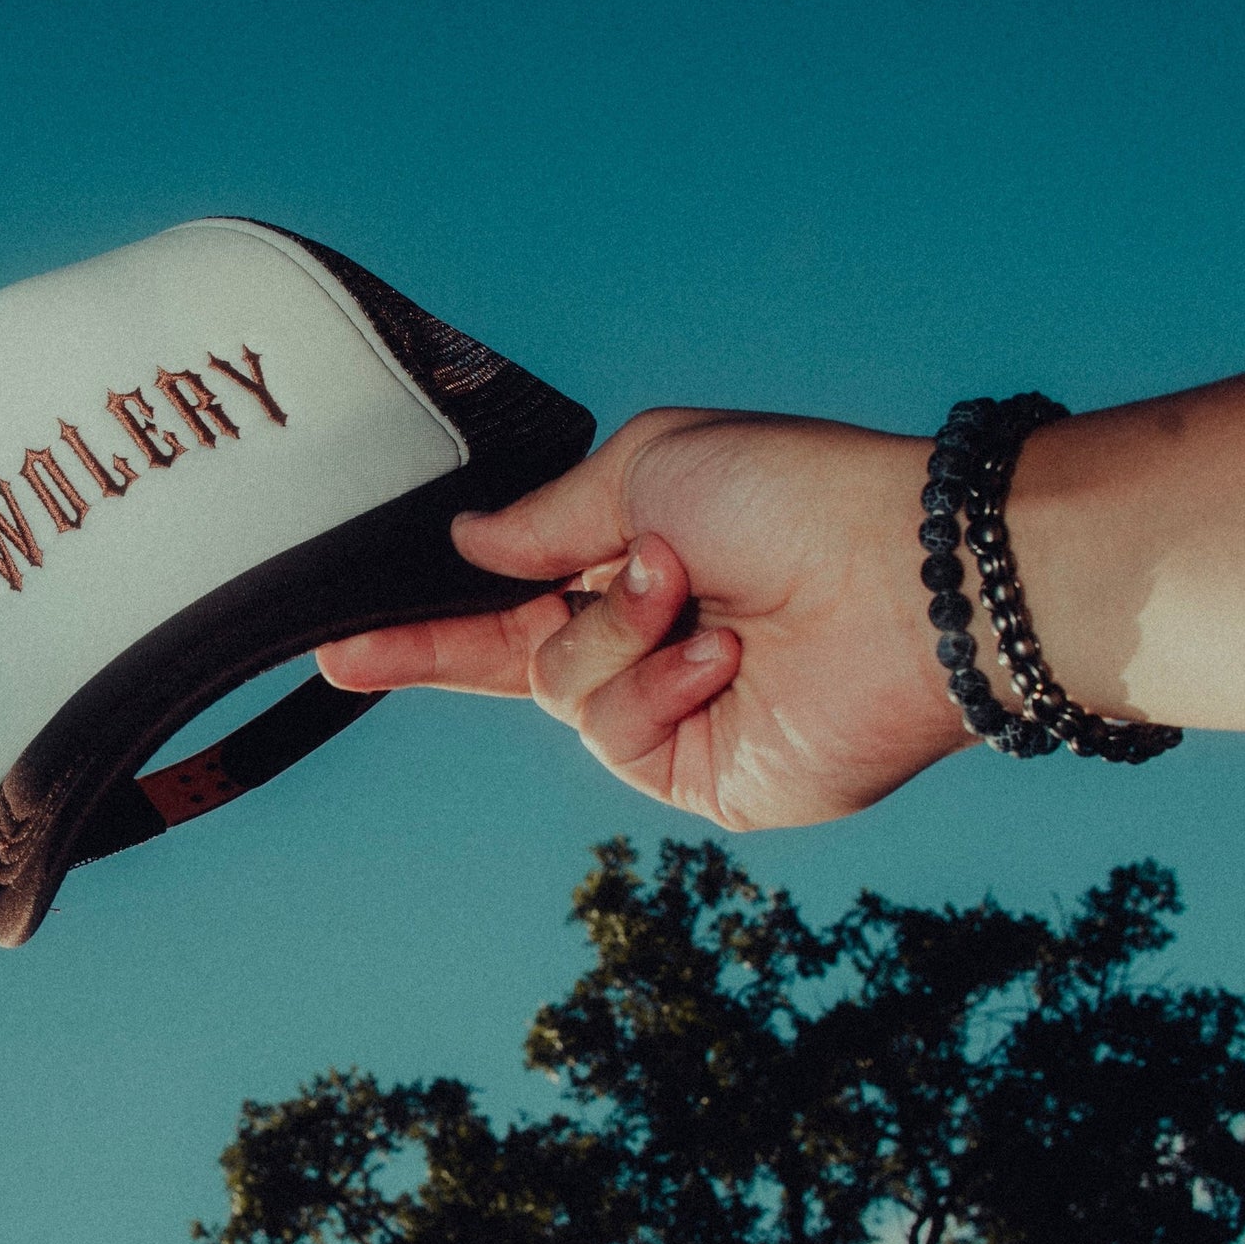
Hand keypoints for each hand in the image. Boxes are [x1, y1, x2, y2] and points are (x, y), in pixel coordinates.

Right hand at [318, 410, 971, 828]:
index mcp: (632, 563)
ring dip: (616, 636)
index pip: (507, 604)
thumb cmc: (792, 496)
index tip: (340, 646)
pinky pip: (618, 739)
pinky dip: (659, 689)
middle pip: (511, 662)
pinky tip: (726, 656)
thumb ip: (548, 517)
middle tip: (375, 647)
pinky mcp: (704, 776)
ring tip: (695, 598)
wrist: (905, 577)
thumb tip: (468, 547)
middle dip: (448, 648)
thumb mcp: (650, 468)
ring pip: (563, 693)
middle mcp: (648, 644)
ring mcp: (674, 716)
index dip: (425, 630)